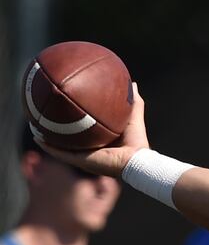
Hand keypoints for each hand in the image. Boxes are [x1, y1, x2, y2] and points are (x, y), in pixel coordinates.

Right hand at [36, 83, 150, 177]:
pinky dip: (48, 147)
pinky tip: (38, 137)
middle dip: (57, 127)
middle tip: (46, 114)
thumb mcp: (133, 115)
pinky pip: (59, 153)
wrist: (135, 159)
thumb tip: (132, 83)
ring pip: (59, 146)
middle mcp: (88, 148)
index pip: (83, 128)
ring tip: (35, 126)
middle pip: (68, 137)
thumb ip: (133, 101)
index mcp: (99, 139)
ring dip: (47, 137)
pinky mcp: (79, 161)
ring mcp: (82, 156)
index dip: (75, 118)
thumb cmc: (136, 140)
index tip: (67, 106)